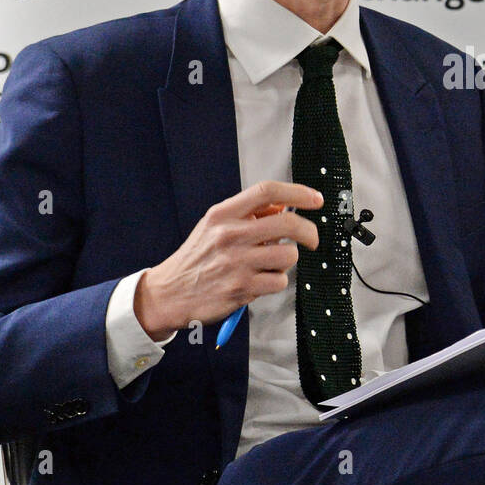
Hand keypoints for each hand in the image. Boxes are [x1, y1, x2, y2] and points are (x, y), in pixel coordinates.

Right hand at [134, 181, 322, 338]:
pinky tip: (260, 281)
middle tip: (312, 238)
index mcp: (224, 214)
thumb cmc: (197, 258)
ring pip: (288, 255)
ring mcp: (236, 262)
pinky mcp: (241, 288)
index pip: (267, 191)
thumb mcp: (215, 226)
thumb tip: (285, 205)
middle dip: (309, 231)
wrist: (169, 293)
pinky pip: (279, 281)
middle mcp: (230, 235)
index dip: (298, 192)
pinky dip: (276, 282)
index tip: (316, 199)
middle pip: (288, 223)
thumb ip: (248, 214)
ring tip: (271, 264)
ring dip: (287, 261)